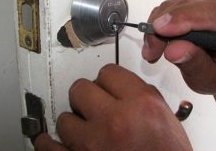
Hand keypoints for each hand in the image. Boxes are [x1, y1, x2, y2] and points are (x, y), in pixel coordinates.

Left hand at [34, 64, 192, 150]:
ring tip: (85, 130)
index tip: (106, 85)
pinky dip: (51, 144)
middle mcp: (115, 122)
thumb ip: (140, 97)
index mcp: (141, 105)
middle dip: (87, 96)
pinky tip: (58, 142)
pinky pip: (48, 147)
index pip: (108, 72)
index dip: (108, 79)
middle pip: (81, 88)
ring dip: (74, 123)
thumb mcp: (166, 119)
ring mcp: (93, 145)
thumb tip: (120, 87)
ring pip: (64, 118)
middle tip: (92, 104)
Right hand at [142, 0, 215, 94]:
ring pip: (175, 5)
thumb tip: (171, 49)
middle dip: (163, 27)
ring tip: (152, 52)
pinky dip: (156, 26)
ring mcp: (207, 8)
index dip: (185, 16)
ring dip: (156, 27)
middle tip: (151, 51)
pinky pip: (169, 9)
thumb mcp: (211, 81)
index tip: (160, 30)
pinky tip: (155, 44)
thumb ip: (195, 65)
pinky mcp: (192, 9)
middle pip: (189, 6)